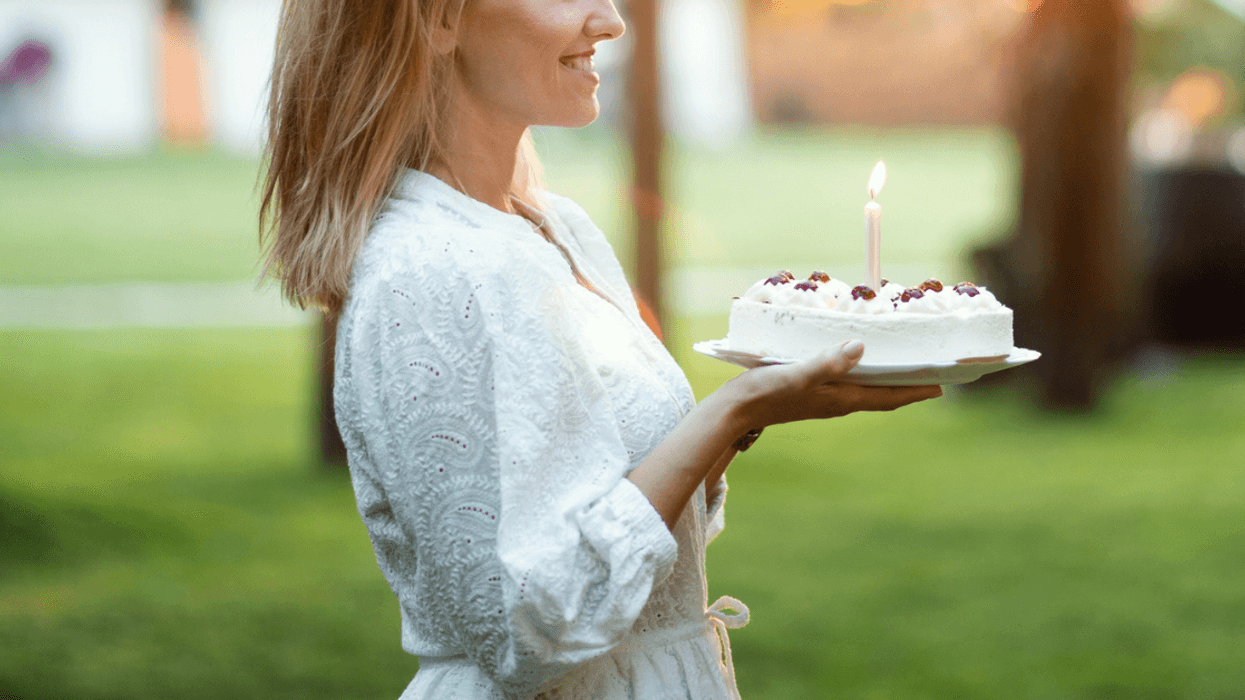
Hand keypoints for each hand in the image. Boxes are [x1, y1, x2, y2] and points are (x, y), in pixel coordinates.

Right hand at [725, 340, 942, 429]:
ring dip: (886, 378)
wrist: (734, 411)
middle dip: (908, 384)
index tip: (942, 386)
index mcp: (841, 399)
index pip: (889, 397)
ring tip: (903, 362)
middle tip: (931, 370)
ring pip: (866, 388)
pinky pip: (847, 382)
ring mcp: (824, 398)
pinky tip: (856, 357)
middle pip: (883, 394)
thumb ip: (828, 363)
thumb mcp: (797, 374)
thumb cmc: (765, 393)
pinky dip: (861, 371)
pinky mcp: (810, 391)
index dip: (916, 391)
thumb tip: (860, 347)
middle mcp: (838, 401)